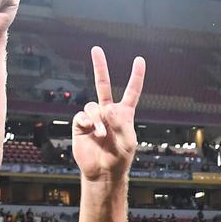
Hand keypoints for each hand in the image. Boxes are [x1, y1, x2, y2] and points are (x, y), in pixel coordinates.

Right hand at [72, 46, 145, 181]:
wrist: (102, 172)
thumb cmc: (119, 159)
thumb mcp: (128, 142)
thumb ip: (120, 123)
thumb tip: (106, 108)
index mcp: (124, 114)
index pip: (131, 92)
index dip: (136, 76)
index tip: (139, 60)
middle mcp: (107, 112)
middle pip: (102, 85)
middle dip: (99, 67)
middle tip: (96, 49)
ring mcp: (93, 118)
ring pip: (92, 106)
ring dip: (98, 119)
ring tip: (101, 133)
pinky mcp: (80, 125)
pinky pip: (81, 116)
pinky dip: (87, 122)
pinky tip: (91, 130)